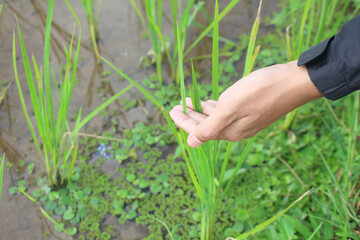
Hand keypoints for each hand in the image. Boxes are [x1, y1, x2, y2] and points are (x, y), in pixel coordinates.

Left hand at [169, 61, 321, 147]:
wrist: (294, 82)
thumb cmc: (261, 91)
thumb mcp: (231, 108)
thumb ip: (210, 127)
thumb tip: (191, 144)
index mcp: (228, 131)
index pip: (198, 130)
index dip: (182, 121)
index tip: (171, 109)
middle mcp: (236, 130)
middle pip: (206, 125)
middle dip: (190, 116)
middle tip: (177, 104)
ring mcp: (245, 121)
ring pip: (216, 118)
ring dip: (201, 110)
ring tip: (190, 101)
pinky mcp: (252, 111)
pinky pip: (227, 112)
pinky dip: (216, 107)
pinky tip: (211, 101)